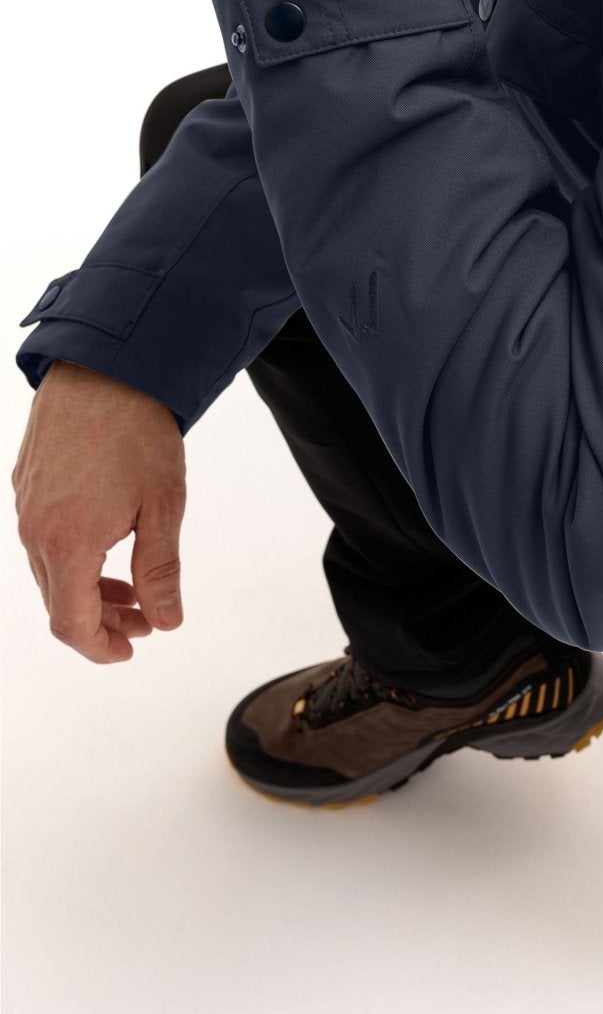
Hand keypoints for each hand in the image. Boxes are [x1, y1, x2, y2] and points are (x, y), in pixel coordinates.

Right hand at [12, 361, 187, 662]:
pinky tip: (108, 541)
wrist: (105, 364)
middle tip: (145, 620)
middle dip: (102, 621)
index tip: (132, 649)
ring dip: (89, 588)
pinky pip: (42, 537)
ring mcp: (25, 505)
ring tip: (133, 586)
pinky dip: (73, 555)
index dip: (101, 648)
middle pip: (59, 602)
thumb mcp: (163, 505)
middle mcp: (34, 530)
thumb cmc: (138, 430)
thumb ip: (160, 570)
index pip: (71, 625)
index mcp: (67, 544)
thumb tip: (166, 621)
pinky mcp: (25, 481)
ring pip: (50, 570)